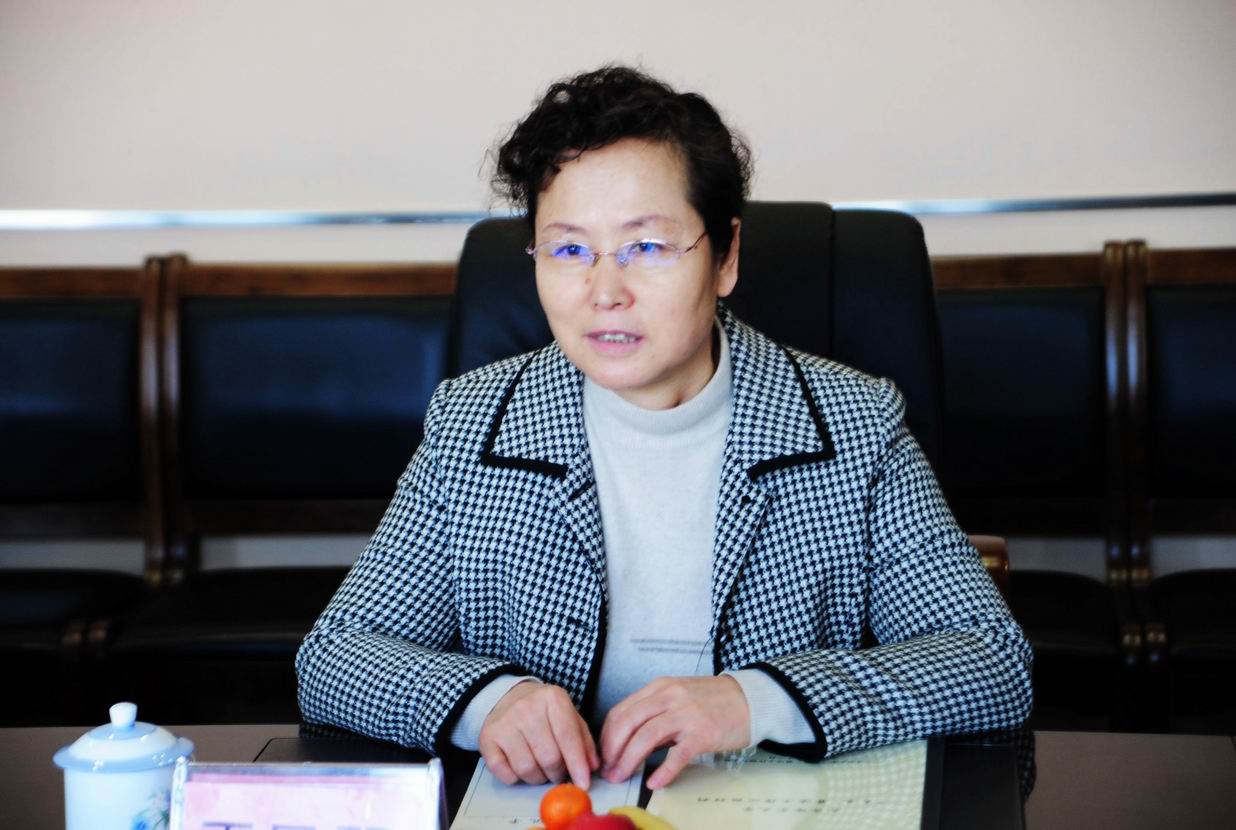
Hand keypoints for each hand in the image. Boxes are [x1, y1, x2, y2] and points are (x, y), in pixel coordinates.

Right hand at [478, 681, 599, 788]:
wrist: (507, 697)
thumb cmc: (543, 712)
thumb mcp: (568, 715)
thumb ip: (583, 740)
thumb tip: (591, 767)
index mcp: (552, 698)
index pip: (568, 737)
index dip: (577, 765)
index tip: (583, 784)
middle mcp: (527, 707)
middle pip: (549, 757)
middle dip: (558, 773)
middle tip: (558, 774)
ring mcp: (505, 721)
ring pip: (527, 768)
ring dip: (537, 778)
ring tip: (540, 769)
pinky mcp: (487, 737)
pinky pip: (504, 772)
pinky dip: (514, 778)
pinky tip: (519, 768)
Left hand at [599, 675, 750, 788]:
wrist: (751, 699)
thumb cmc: (714, 700)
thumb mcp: (678, 695)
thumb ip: (655, 711)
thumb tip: (630, 739)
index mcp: (659, 687)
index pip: (622, 710)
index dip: (607, 735)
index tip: (603, 754)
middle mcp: (669, 697)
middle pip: (628, 722)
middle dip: (612, 749)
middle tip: (608, 769)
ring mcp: (686, 714)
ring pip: (646, 736)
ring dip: (629, 760)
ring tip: (623, 776)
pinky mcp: (703, 733)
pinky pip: (677, 755)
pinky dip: (663, 771)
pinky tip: (654, 782)